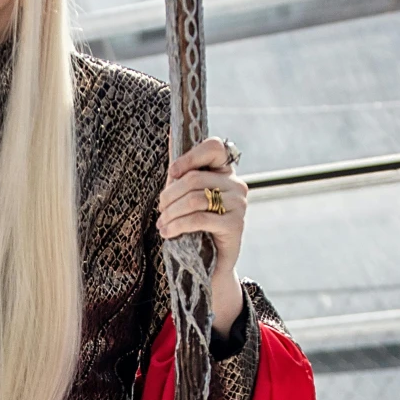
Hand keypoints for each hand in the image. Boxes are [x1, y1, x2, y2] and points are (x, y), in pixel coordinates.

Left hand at [157, 137, 246, 335]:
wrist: (209, 267)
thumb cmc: (195, 229)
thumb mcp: (185, 197)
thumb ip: (180, 170)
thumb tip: (171, 132)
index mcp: (226, 172)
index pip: (215, 147)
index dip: (190, 156)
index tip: (172, 173)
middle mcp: (236, 184)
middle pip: (195, 177)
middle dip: (169, 194)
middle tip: (160, 210)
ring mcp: (238, 204)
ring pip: (194, 198)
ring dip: (170, 212)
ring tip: (161, 224)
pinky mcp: (235, 225)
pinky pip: (199, 218)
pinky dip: (178, 224)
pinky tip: (168, 233)